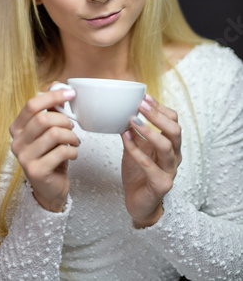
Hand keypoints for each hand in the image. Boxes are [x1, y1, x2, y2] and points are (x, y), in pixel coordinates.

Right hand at [9, 88, 78, 211]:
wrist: (50, 188)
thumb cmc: (51, 155)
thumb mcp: (49, 131)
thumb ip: (51, 110)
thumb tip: (57, 85)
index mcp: (17, 128)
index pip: (31, 105)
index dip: (53, 96)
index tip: (71, 93)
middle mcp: (16, 142)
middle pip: (43, 120)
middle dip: (63, 120)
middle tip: (72, 126)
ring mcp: (24, 158)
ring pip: (53, 134)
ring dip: (70, 136)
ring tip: (74, 141)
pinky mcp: (36, 171)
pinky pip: (61, 152)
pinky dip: (73, 151)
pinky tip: (73, 154)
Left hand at [121, 94, 181, 227]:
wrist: (139, 202)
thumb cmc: (139, 173)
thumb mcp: (136, 147)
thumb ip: (134, 132)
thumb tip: (123, 111)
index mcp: (171, 144)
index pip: (173, 120)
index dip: (160, 108)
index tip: (144, 97)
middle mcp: (174, 156)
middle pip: (175, 131)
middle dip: (157, 115)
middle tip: (140, 105)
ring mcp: (170, 171)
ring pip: (166, 147)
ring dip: (149, 131)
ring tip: (133, 120)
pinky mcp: (161, 184)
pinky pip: (149, 165)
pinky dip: (136, 150)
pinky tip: (125, 138)